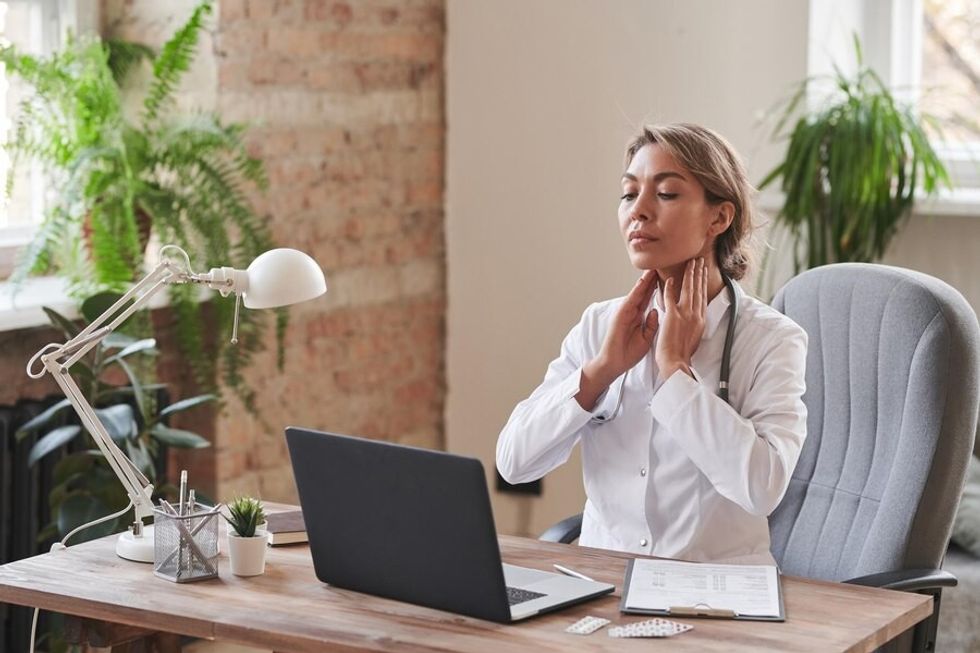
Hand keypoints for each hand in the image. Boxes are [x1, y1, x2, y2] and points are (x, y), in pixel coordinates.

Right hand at [576, 270, 658, 409]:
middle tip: (661, 266)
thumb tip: (656, 310)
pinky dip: (636, 291)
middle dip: (652, 280)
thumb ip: (651, 324)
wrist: (614, 363)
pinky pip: (630, 301)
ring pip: (637, 294)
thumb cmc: (629, 352)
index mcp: (639, 317)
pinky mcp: (620, 315)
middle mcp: (632, 312)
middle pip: (644, 293)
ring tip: (652, 269)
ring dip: (644, 281)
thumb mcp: (646, 337)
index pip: (650, 299)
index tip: (668, 278)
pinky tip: (642, 283)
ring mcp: (625, 312)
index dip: (658, 288)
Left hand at [656, 257, 706, 379]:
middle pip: (699, 289)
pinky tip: (671, 278)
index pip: (703, 296)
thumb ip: (694, 324)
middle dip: (699, 273)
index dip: (703, 282)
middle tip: (699, 260)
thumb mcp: (694, 336)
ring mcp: (685, 314)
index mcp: (701, 320)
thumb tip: (694, 318)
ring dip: (690, 274)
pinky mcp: (673, 316)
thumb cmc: (682, 354)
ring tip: (690, 262)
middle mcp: (696, 315)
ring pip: (689, 289)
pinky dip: (671, 287)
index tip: (703, 272)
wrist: (676, 362)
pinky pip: (671, 297)